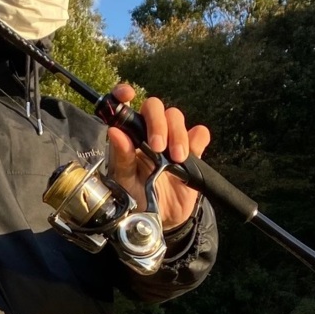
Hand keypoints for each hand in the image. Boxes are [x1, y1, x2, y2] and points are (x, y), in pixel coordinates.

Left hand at [106, 83, 210, 231]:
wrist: (161, 219)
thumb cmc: (137, 199)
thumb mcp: (124, 182)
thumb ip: (120, 157)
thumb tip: (114, 132)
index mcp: (128, 137)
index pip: (125, 106)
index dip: (124, 94)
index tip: (127, 95)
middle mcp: (149, 133)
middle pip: (155, 107)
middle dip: (158, 122)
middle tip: (158, 146)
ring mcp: (171, 140)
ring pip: (176, 116)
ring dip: (177, 134)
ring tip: (176, 158)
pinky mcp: (192, 150)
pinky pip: (200, 133)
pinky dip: (197, 140)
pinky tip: (190, 156)